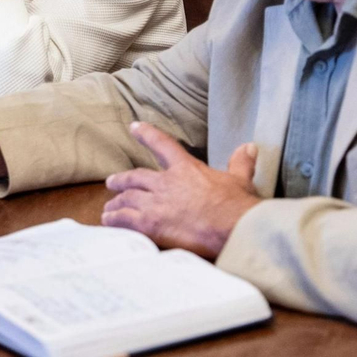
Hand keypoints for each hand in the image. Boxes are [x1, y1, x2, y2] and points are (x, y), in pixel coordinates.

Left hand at [100, 124, 261, 258]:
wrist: (232, 228)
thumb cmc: (237, 206)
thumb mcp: (241, 180)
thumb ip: (240, 162)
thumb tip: (249, 147)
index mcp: (186, 169)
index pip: (162, 145)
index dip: (146, 135)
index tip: (134, 128)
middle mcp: (166, 183)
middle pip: (136, 177)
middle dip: (122, 180)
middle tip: (111, 182)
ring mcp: (155, 203)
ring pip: (127, 198)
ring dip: (116, 202)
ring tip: (109, 207)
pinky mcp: (150, 224)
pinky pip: (124, 220)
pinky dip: (114, 220)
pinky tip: (108, 222)